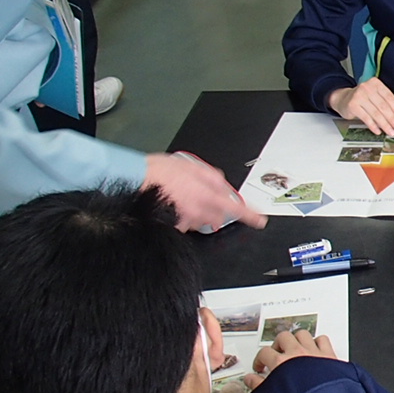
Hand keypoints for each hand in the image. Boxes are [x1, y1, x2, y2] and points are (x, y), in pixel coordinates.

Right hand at [144, 153, 265, 233]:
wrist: (133, 181)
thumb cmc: (159, 172)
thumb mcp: (191, 166)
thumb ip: (211, 176)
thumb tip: (223, 184)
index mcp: (207, 195)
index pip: (235, 208)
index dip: (250, 215)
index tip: (260, 220)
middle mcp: (198, 211)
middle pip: (217, 216)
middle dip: (214, 208)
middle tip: (201, 196)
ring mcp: (185, 221)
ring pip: (200, 220)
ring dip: (197, 211)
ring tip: (180, 196)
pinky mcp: (172, 227)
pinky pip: (184, 224)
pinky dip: (182, 216)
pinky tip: (172, 204)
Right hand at [247, 329, 338, 387]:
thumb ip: (258, 385)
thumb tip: (250, 379)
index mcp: (281, 363)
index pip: (264, 353)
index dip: (259, 360)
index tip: (260, 367)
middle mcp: (297, 353)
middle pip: (283, 337)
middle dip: (278, 345)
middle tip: (276, 354)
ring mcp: (313, 352)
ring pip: (302, 334)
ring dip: (296, 340)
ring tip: (294, 349)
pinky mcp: (328, 355)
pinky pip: (322, 339)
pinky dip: (317, 342)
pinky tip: (314, 349)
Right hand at [327, 78, 393, 135]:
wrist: (343, 99)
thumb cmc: (362, 98)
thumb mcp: (376, 98)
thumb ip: (389, 104)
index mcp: (376, 83)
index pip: (389, 97)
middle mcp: (367, 87)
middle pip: (383, 106)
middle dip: (392, 118)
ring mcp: (359, 96)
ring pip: (376, 113)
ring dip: (384, 124)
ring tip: (390, 131)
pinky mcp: (352, 105)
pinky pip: (366, 118)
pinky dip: (373, 125)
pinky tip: (378, 130)